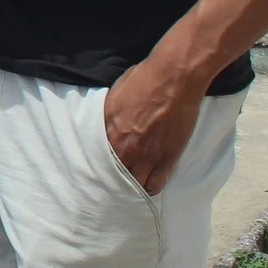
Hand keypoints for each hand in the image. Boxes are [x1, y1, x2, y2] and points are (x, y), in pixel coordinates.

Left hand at [101, 60, 202, 194]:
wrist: (172, 79)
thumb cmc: (143, 80)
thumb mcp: (113, 96)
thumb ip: (106, 116)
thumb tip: (104, 125)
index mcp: (107, 131)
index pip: (95, 160)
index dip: (96, 167)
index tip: (98, 170)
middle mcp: (123, 147)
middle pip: (112, 177)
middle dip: (111, 181)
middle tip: (112, 184)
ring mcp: (146, 156)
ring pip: (133, 185)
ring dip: (131, 187)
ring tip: (130, 186)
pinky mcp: (167, 159)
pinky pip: (155, 184)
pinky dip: (150, 188)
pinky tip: (148, 185)